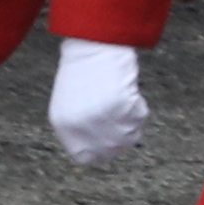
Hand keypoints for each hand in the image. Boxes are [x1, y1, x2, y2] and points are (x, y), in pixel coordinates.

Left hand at [47, 35, 146, 165]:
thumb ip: (80, 128)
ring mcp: (101, 117)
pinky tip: (131, 95)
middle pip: (111, 150)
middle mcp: (81, 126)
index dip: (101, 154)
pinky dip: (140, 108)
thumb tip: (102, 149)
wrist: (93, 47)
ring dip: (132, 124)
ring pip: (129, 137)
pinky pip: (139, 118)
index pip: (85, 157)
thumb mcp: (71, 104)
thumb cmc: (83, 73)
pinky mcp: (121, 106)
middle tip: (127, 127)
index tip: (112, 147)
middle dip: (121, 141)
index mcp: (64, 126)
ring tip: (127, 107)